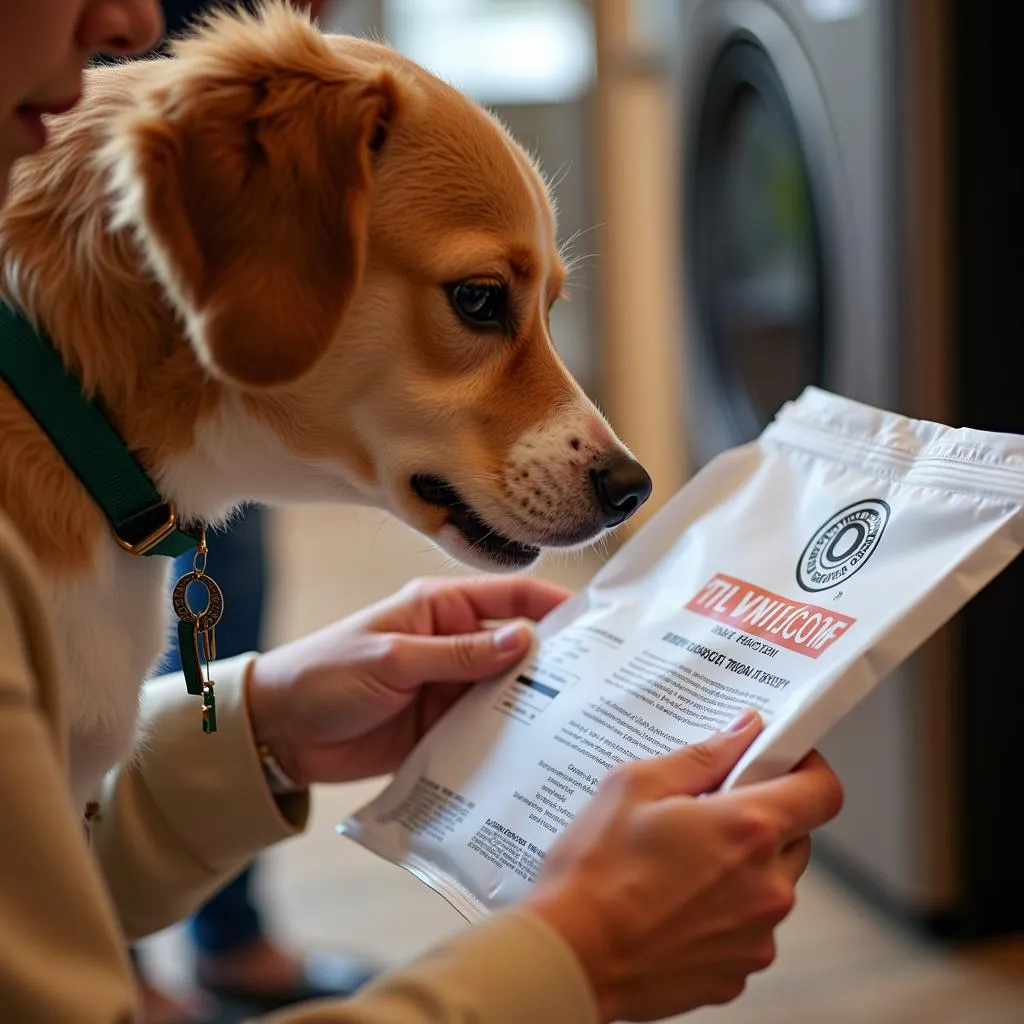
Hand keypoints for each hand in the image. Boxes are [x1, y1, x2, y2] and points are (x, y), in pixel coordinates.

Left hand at [246, 576, 569, 785]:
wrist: (280, 732)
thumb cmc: (325, 674)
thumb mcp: (392, 659)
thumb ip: (458, 653)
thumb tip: (525, 639)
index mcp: (441, 608)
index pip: (511, 597)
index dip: (554, 604)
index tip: (598, 624)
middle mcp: (454, 643)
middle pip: (519, 648)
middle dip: (556, 663)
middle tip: (601, 686)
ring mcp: (451, 687)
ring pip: (508, 692)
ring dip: (536, 706)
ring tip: (580, 726)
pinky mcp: (444, 727)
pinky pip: (487, 729)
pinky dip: (509, 739)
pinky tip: (537, 755)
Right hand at [523, 711, 843, 1022]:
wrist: (571, 956)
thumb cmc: (596, 870)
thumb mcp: (635, 786)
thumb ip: (702, 756)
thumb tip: (744, 731)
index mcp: (748, 830)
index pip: (822, 791)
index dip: (806, 768)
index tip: (776, 762)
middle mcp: (768, 886)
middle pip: (796, 837)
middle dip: (760, 819)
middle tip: (706, 812)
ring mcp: (757, 936)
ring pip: (770, 885)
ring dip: (740, 869)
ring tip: (677, 865)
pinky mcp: (737, 973)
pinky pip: (747, 929)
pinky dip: (722, 913)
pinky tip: (672, 905)